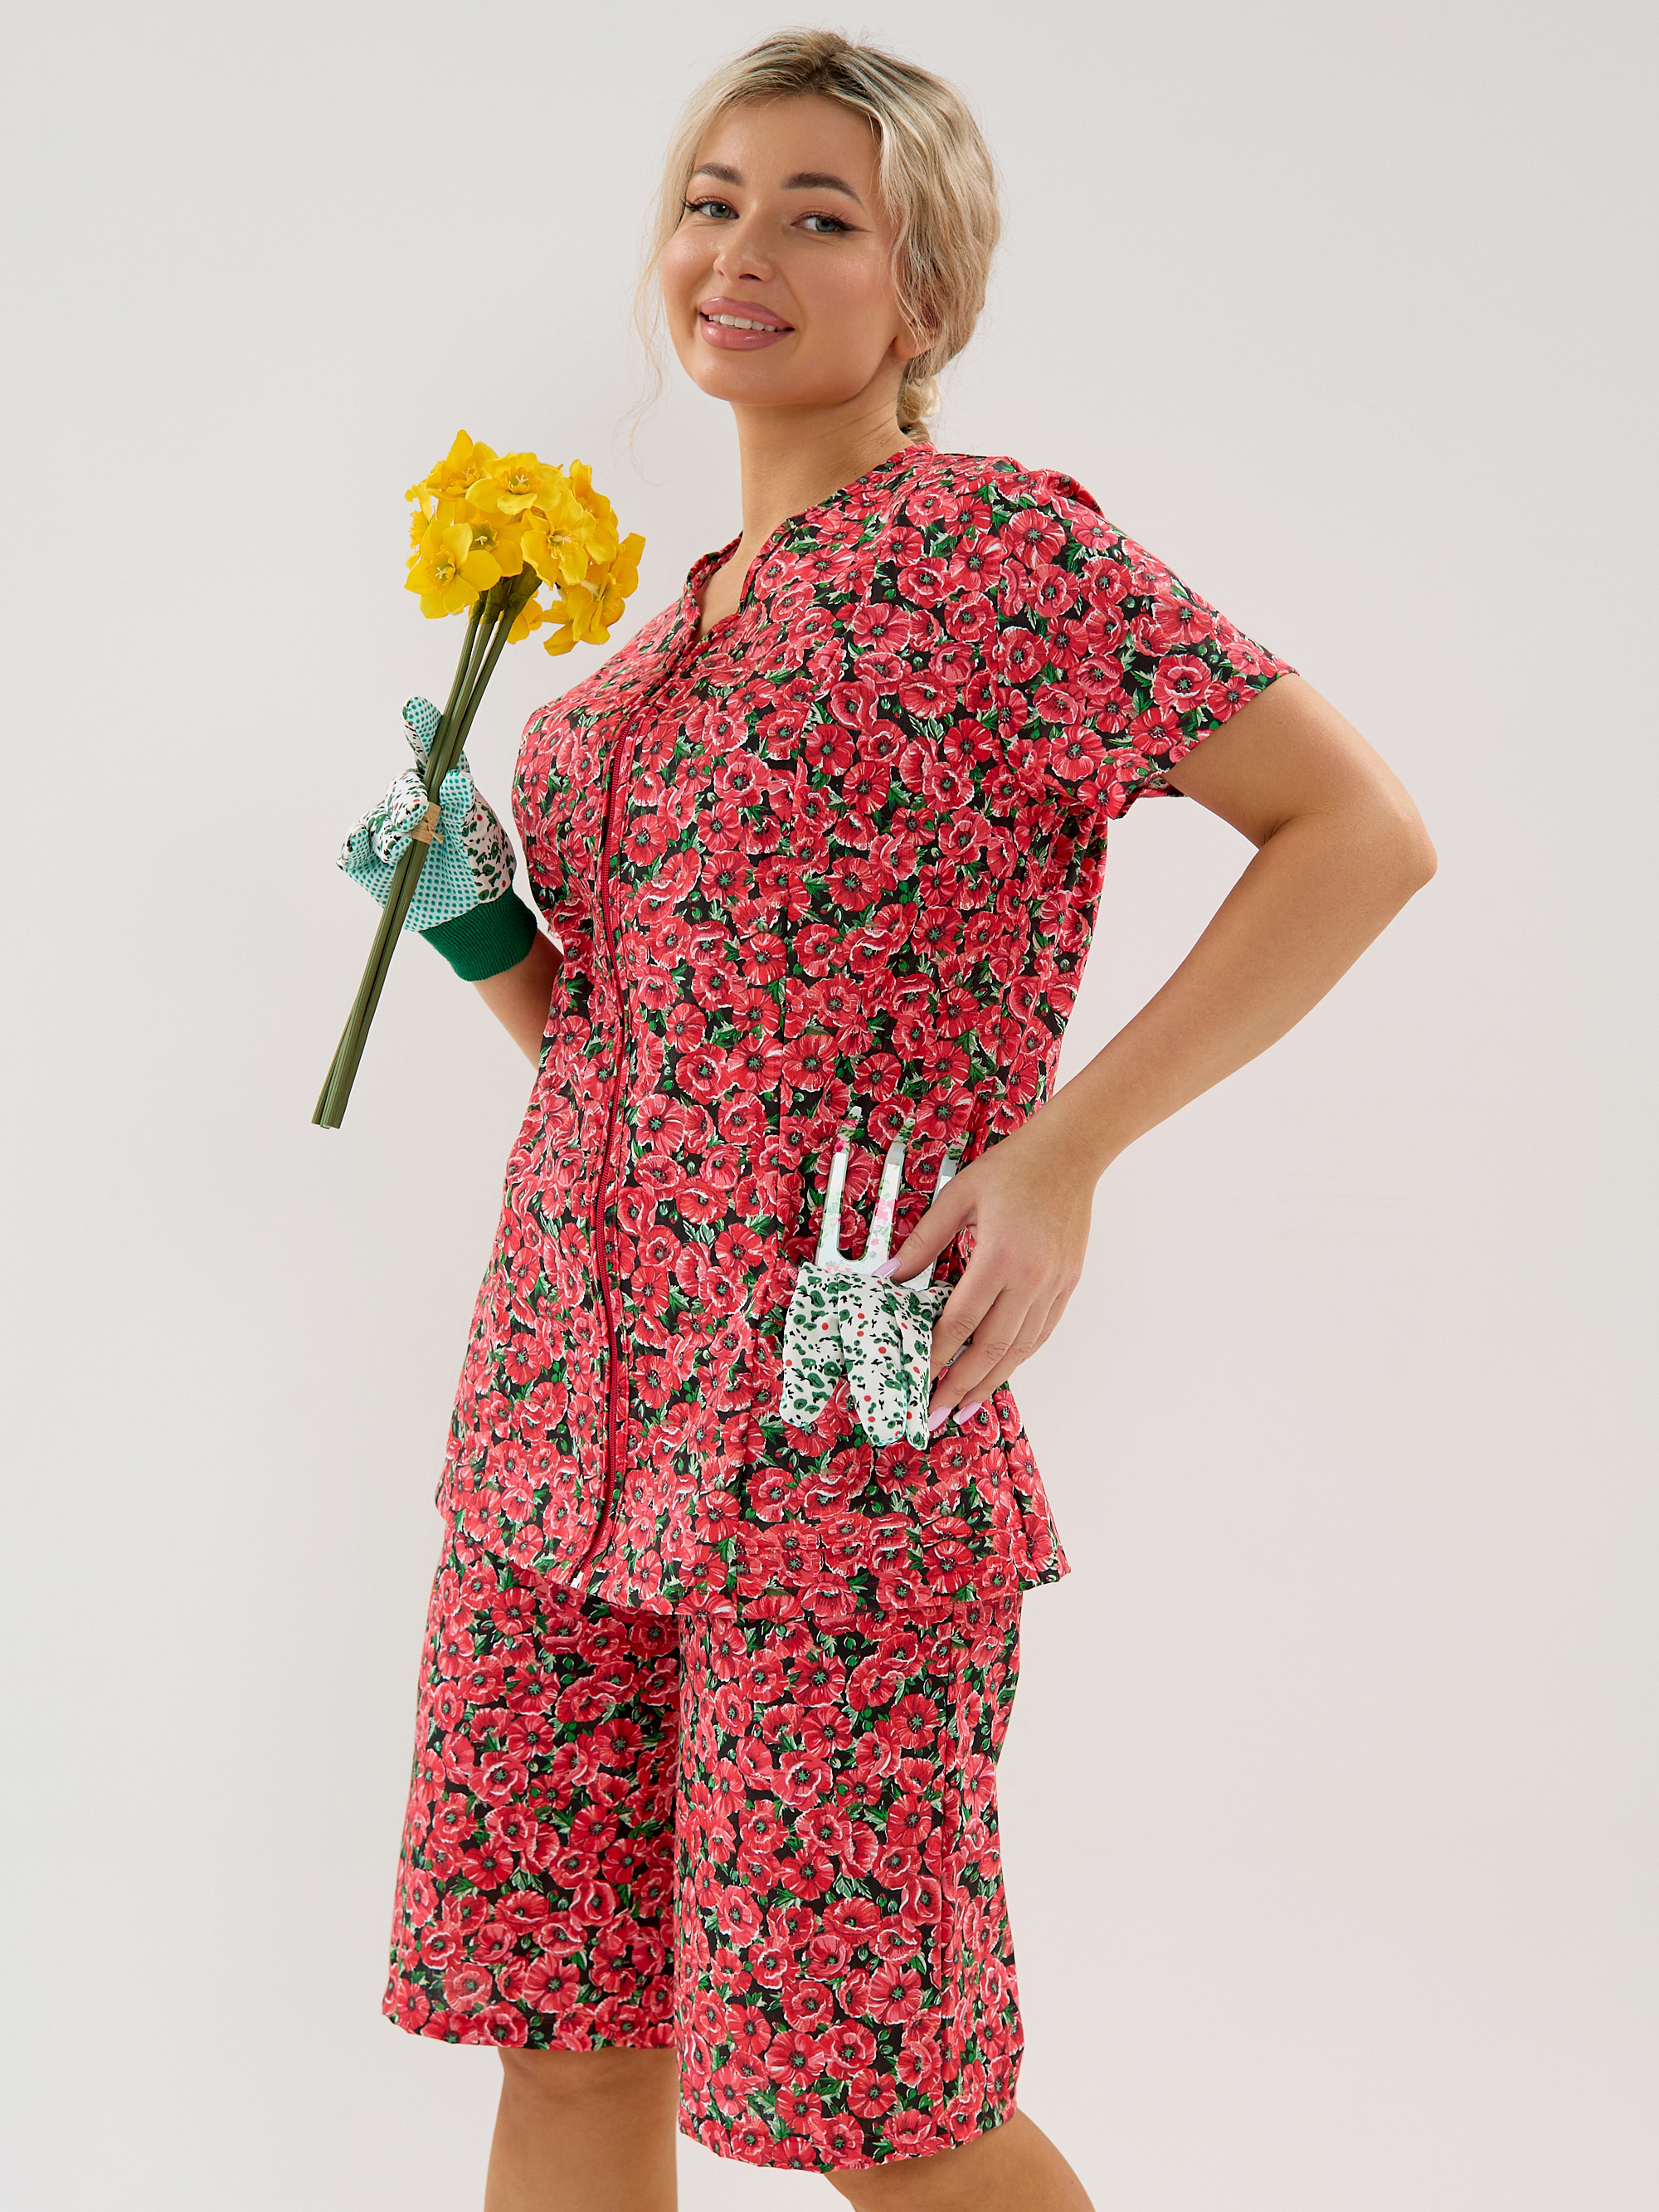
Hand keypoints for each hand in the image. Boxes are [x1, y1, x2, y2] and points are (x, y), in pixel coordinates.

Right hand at [336, 697, 537, 980]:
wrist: (467, 915)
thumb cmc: (478, 868)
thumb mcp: (478, 839)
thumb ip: (464, 808)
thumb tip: (453, 778)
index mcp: (443, 786)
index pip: (431, 749)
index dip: (422, 727)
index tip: (417, 707)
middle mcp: (412, 799)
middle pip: (401, 788)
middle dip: (409, 802)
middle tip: (422, 818)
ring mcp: (385, 826)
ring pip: (379, 821)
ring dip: (394, 838)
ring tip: (409, 856)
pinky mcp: (365, 857)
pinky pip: (352, 848)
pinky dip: (359, 849)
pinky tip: (373, 852)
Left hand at [882, 1107, 1100, 1431]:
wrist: (1071, 1154)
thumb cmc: (1011, 1169)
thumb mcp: (957, 1197)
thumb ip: (922, 1242)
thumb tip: (887, 1277)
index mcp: (1000, 1256)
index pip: (961, 1319)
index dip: (936, 1353)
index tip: (915, 1376)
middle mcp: (1032, 1279)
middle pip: (992, 1347)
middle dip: (960, 1384)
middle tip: (935, 1413)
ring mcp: (1054, 1285)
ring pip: (1020, 1349)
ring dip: (990, 1381)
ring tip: (964, 1407)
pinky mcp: (1068, 1285)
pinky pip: (1041, 1333)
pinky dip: (1018, 1358)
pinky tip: (998, 1373)